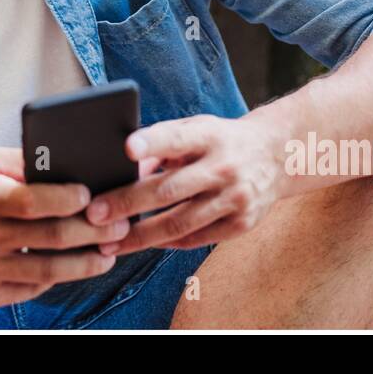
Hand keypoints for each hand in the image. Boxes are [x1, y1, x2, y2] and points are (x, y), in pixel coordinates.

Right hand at [0, 147, 131, 307]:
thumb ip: (20, 162)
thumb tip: (63, 159)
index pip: (34, 201)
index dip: (68, 199)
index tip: (92, 195)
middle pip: (51, 237)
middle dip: (94, 231)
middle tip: (119, 225)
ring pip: (48, 271)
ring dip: (87, 263)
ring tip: (109, 253)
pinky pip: (32, 289)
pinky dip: (57, 279)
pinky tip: (75, 267)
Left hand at [85, 114, 280, 254]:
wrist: (278, 156)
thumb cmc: (220, 141)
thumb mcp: (197, 130)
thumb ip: (162, 146)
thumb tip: (127, 172)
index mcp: (210, 135)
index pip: (176, 137)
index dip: (151, 143)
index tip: (126, 148)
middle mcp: (224, 167)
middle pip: (169, 190)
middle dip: (127, 203)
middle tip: (93, 214)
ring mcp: (235, 198)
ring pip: (179, 223)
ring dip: (139, 236)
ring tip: (109, 243)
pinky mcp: (242, 224)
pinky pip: (195, 239)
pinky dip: (167, 242)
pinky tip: (143, 244)